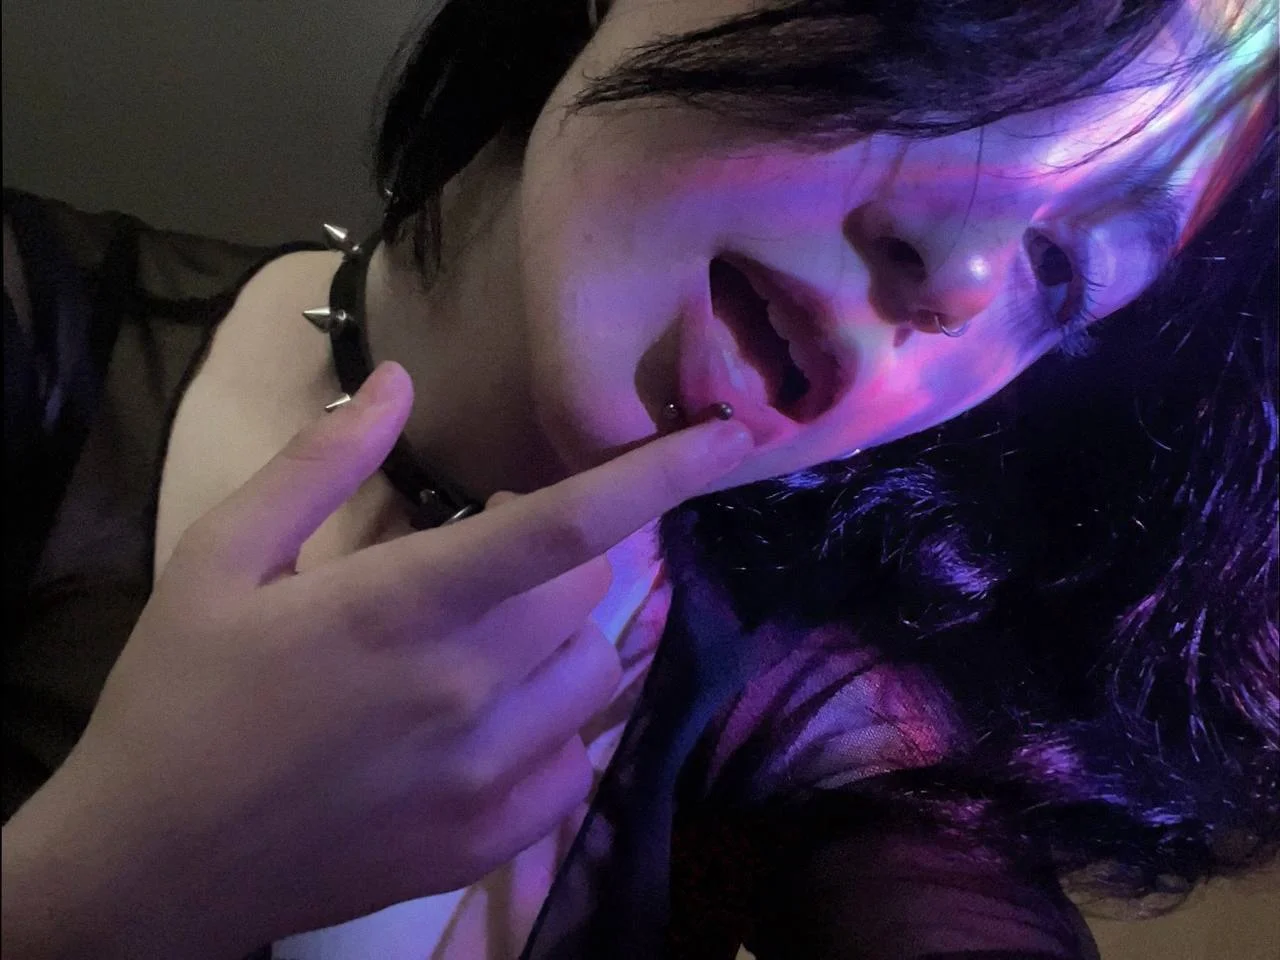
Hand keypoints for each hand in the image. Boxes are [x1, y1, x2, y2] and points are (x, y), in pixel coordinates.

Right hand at [1, 361, 752, 959]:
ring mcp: (491, 776)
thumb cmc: (177, 699)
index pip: (566, 528)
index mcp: (404, 608)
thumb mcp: (218, 560)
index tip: (728, 439)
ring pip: (601, 673)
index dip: (658, 476)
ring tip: (500, 633)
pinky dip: (561, 722)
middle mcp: (471, 690)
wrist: (150, 867)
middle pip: (597, 593)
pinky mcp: (493, 840)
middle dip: (573, 554)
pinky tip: (498, 716)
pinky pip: (580, 760)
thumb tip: (396, 382)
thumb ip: (318, 466)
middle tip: (496, 552)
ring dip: (572, 634)